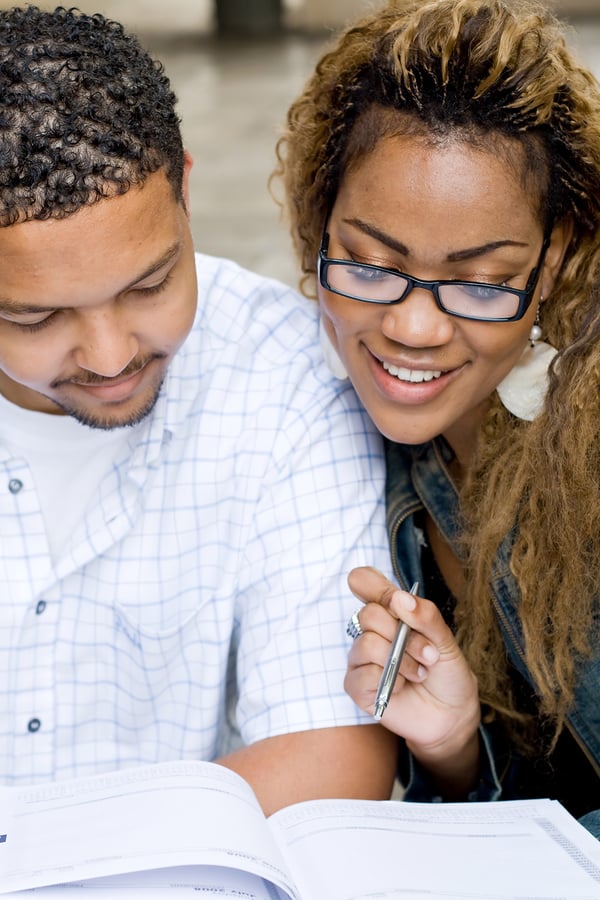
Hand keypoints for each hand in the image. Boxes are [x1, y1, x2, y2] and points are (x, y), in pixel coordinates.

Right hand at [344, 567, 479, 766]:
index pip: (363, 581)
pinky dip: (389, 682)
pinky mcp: (357, 686)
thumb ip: (426, 617)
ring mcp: (361, 658)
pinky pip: (363, 675)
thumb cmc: (448, 673)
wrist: (453, 715)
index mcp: (391, 611)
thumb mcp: (447, 642)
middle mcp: (372, 631)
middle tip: (427, 653)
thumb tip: (401, 598)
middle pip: (368, 614)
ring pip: (367, 644)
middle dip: (404, 635)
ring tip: (419, 673)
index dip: (373, 585)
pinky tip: (401, 687)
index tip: (396, 602)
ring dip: (401, 661)